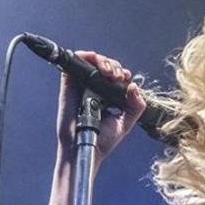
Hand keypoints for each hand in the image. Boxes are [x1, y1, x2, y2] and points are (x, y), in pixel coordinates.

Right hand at [54, 50, 147, 165]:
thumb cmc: (104, 139)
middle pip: (105, 66)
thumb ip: (136, 106)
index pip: (116, 76)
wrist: (87, 147)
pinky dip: (83, 57)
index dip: (122, 73)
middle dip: (114, 66)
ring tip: (109, 72)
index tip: (126, 78)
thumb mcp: (126, 122)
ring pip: (91, 62)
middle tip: (117, 77)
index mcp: (109, 96)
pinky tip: (93, 60)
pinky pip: (73, 65)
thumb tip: (134, 86)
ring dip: (102, 61)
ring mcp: (82, 86)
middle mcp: (95, 89)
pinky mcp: (68, 85)